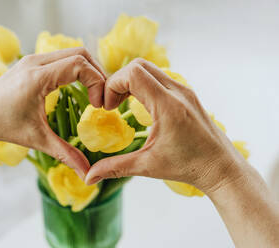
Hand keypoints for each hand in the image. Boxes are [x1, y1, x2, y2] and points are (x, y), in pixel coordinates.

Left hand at [0, 47, 105, 177]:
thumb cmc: (2, 125)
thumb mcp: (36, 139)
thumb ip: (65, 153)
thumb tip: (87, 173)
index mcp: (37, 77)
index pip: (79, 65)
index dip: (96, 81)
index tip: (97, 105)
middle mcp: (36, 62)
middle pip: (80, 53)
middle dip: (97, 73)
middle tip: (102, 97)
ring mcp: (33, 59)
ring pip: (72, 52)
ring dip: (87, 70)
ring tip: (94, 92)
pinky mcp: (32, 62)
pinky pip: (62, 57)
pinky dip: (76, 68)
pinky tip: (78, 87)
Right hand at [85, 58, 246, 193]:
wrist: (221, 167)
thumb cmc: (188, 167)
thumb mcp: (148, 166)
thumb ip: (115, 168)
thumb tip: (89, 177)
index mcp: (168, 106)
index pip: (133, 73)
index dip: (113, 85)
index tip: (107, 107)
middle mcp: (177, 91)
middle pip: (139, 65)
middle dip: (118, 81)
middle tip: (112, 105)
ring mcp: (183, 90)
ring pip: (149, 69)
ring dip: (130, 81)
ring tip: (122, 104)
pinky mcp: (186, 94)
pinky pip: (159, 77)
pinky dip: (143, 85)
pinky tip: (139, 106)